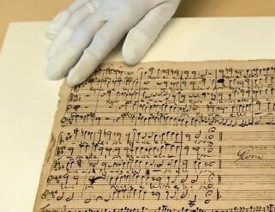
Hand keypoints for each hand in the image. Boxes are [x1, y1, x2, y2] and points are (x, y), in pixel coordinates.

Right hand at [46, 0, 179, 85]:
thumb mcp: (164, 9)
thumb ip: (146, 32)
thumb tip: (129, 59)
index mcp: (124, 14)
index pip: (100, 44)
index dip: (85, 63)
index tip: (72, 80)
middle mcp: (106, 6)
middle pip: (80, 34)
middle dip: (64, 56)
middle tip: (50, 75)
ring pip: (73, 20)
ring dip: (59, 41)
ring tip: (49, 59)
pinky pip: (74, 6)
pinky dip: (61, 20)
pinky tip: (51, 32)